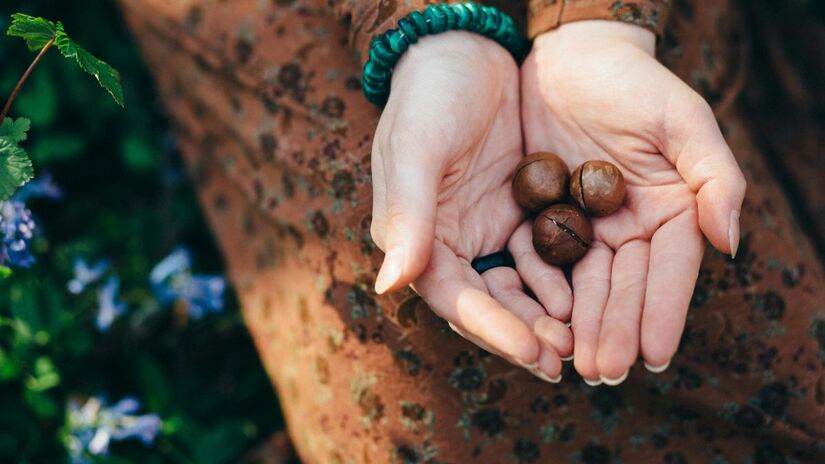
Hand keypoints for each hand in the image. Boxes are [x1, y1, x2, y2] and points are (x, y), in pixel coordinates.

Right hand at [370, 32, 571, 379]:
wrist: (464, 50)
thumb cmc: (430, 95)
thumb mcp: (416, 148)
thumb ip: (408, 216)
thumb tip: (390, 285)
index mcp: (416, 238)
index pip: (454, 298)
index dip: (492, 329)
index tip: (533, 352)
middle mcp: (447, 244)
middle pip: (487, 304)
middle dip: (525, 333)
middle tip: (567, 359)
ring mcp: (484, 230)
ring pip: (517, 288)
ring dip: (546, 315)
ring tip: (582, 338)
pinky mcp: (515, 213)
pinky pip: (541, 256)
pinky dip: (560, 278)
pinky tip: (588, 293)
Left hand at [521, 21, 746, 383]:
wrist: (570, 58)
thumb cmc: (634, 83)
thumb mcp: (681, 118)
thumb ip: (712, 175)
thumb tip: (731, 242)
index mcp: (671, 211)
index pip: (669, 270)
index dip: (663, 312)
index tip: (656, 356)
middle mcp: (631, 228)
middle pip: (624, 287)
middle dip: (616, 330)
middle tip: (604, 372)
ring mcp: (587, 227)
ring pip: (584, 284)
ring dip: (580, 325)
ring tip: (572, 362)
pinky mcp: (544, 219)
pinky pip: (541, 262)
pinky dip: (540, 293)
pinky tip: (536, 323)